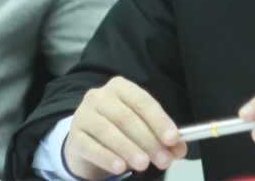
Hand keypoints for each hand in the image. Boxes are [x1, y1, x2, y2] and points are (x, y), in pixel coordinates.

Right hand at [64, 76, 187, 179]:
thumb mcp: (141, 130)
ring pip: (108, 130)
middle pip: (126, 117)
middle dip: (147, 140)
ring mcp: (84, 114)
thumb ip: (161, 138)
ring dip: (128, 148)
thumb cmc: (118, 131)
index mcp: (120, 88)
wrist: (85, 142)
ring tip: (144, 164)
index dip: (158, 120)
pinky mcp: (74, 136)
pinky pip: (90, 146)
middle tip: (162, 160)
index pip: (142, 101)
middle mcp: (99, 96)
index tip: (172, 139)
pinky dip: (107, 157)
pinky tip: (120, 167)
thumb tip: (179, 149)